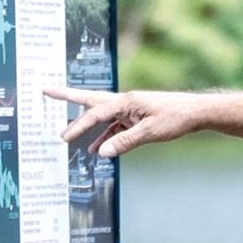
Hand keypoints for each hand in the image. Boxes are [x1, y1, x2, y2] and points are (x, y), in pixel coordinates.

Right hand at [42, 84, 202, 156]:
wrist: (196, 113)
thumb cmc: (176, 118)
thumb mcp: (150, 132)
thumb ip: (124, 142)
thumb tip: (100, 152)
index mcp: (126, 101)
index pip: (96, 114)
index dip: (79, 127)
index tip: (65, 138)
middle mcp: (124, 101)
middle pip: (90, 100)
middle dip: (67, 96)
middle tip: (46, 90)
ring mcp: (130, 109)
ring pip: (101, 116)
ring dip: (85, 124)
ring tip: (68, 133)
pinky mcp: (136, 118)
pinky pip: (114, 127)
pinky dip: (104, 136)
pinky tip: (96, 148)